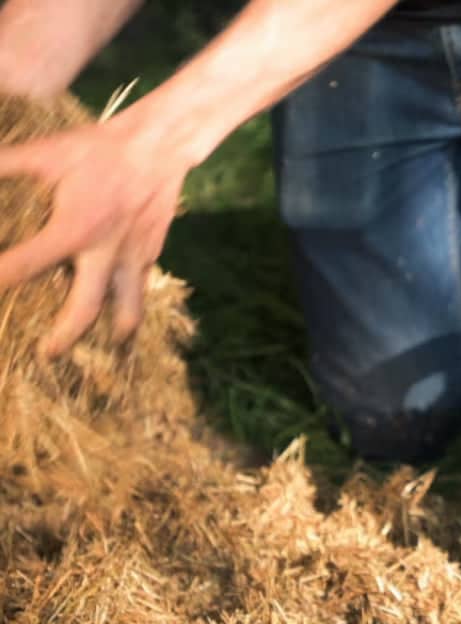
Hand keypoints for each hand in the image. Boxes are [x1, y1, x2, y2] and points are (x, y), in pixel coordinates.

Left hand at [0, 110, 188, 356]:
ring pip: (127, 307)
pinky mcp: (152, 251)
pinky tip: (125, 308)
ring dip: (117, 330)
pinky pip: (142, 286)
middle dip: (64, 336)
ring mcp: (133, 255)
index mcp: (73, 229)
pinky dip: (133, 302)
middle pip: (84, 309)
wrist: (159, 145)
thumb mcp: (46, 154)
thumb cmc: (98, 148)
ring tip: (110, 345)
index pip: (24, 266)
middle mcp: (104, 252)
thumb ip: (5, 166)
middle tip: (47, 355)